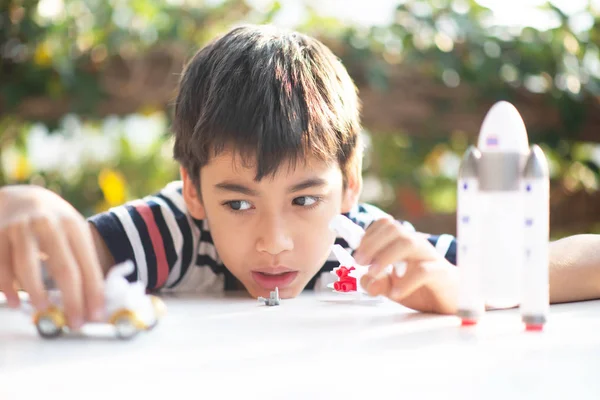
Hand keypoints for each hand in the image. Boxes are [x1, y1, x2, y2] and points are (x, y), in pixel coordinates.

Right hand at [0, 185, 104, 327]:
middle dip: (71, 299)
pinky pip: (1, 265)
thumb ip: (83, 261)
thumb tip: (95, 302)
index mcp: (74, 226)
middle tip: (74, 323)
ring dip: (37, 292)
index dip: (93, 292)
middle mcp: (49, 224)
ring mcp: (20, 228)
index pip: (87, 264)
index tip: (95, 315)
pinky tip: (15, 301)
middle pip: (63, 267)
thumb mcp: (74, 232)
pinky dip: (7, 286)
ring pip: (28, 266)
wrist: (21, 197)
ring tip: (44, 311)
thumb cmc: (54, 224)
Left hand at [352, 218, 457, 313]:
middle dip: (372, 243)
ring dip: (385, 256)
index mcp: (405, 243)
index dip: (368, 235)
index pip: (386, 225)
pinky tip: (396, 293)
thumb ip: (377, 283)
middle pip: (395, 229)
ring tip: (373, 272)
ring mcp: (431, 257)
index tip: (358, 255)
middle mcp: (417, 245)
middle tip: (360, 262)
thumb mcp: (393, 287)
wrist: (453, 303)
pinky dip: (406, 282)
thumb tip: (366, 280)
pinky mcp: (442, 274)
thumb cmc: (422, 289)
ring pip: (409, 243)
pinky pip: (424, 271)